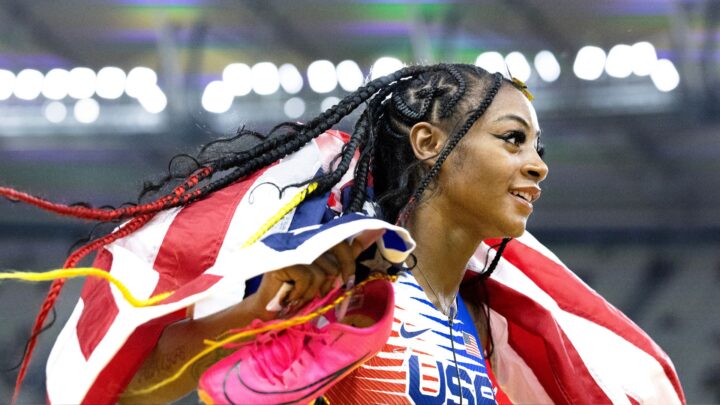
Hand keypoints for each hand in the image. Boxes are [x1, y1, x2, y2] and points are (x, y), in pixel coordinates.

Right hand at [247, 240, 363, 319]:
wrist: (267, 312)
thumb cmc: (296, 298)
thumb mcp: (322, 282)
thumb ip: (339, 268)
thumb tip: (361, 249)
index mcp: (314, 243)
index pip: (340, 236)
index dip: (360, 235)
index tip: (378, 230)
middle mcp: (304, 240)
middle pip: (339, 247)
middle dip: (346, 269)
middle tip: (341, 287)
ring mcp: (293, 248)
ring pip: (325, 270)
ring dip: (316, 290)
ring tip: (302, 295)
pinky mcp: (285, 260)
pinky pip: (309, 277)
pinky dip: (304, 292)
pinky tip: (293, 296)